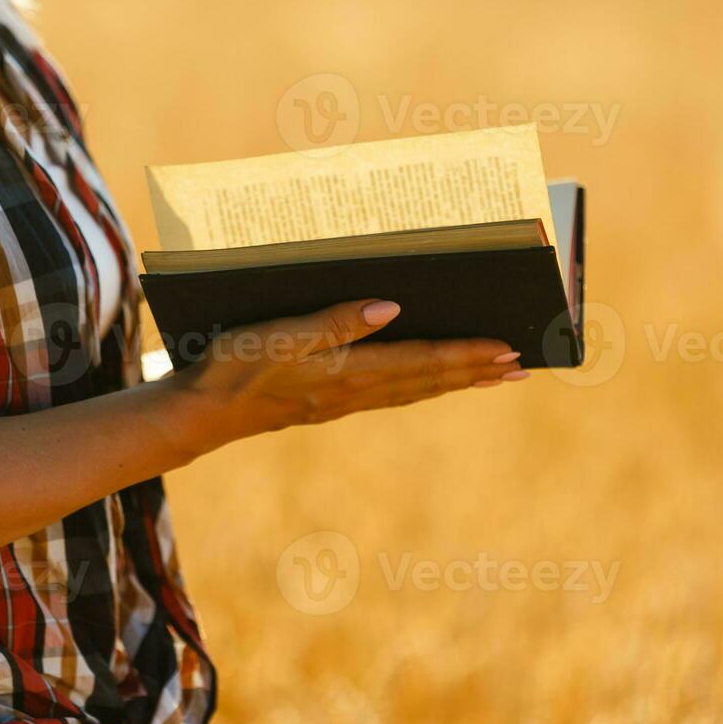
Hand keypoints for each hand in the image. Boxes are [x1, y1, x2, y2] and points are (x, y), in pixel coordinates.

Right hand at [175, 299, 528, 445]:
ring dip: (458, 382)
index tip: (507, 352)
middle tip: (521, 367)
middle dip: (477, 372)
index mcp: (348, 374)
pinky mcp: (332, 404)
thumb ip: (336, 322)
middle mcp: (355, 392)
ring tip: (495, 377)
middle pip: (430, 381)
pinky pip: (395, 395)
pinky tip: (433, 383)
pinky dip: (425, 387)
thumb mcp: (279, 335)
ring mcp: (345, 402)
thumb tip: (393, 309)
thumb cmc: (233, 365)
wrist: (201, 414)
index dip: (467, 356)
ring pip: (417, 391)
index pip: (422, 362)